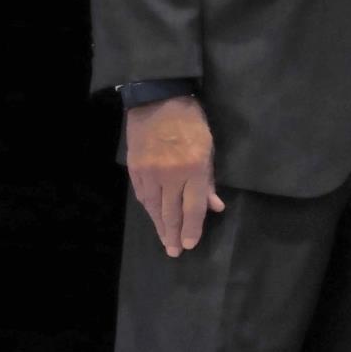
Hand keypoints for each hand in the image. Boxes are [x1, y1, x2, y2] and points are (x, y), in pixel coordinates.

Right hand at [124, 95, 224, 256]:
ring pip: (155, 208)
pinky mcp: (135, 170)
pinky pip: (142, 197)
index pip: (193, 208)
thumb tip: (215, 206)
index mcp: (194, 168)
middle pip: (172, 213)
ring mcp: (150, 173)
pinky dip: (150, 210)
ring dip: (160, 227)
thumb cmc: (190, 121)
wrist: (157, 99)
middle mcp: (171, 175)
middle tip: (176, 252)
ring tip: (165, 242)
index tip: (191, 244)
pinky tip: (154, 218)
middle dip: (175, 235)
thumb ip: (209, 179)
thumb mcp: (208, 146)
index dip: (193, 229)